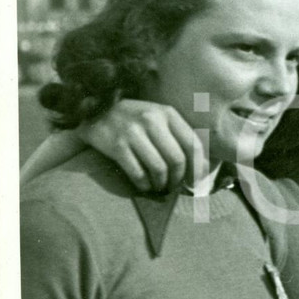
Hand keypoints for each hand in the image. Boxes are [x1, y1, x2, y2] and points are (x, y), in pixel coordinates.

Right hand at [79, 99, 203, 192]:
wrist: (95, 112)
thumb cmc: (135, 120)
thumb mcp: (159, 118)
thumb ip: (179, 135)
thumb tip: (202, 166)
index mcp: (168, 113)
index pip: (193, 144)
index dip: (198, 167)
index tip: (196, 181)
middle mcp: (152, 120)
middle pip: (177, 159)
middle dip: (178, 178)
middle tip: (173, 186)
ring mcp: (133, 131)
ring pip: (159, 168)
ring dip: (161, 183)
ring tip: (159, 187)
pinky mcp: (116, 144)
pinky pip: (138, 173)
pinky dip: (144, 184)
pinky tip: (144, 186)